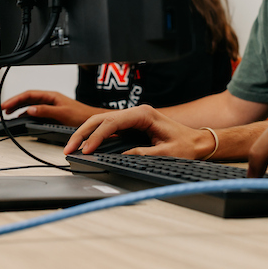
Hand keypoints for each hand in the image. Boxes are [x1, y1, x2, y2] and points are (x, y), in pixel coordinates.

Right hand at [0, 90, 103, 126]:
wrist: (92, 121)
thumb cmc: (81, 115)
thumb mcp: (62, 113)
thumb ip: (46, 111)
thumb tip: (30, 109)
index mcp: (51, 96)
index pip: (29, 95)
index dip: (15, 100)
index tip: (5, 105)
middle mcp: (49, 99)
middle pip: (27, 98)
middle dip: (13, 102)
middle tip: (0, 109)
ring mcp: (50, 105)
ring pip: (30, 104)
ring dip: (18, 107)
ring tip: (7, 112)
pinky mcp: (51, 113)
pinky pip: (35, 111)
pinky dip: (25, 113)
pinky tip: (20, 117)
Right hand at [65, 104, 215, 158]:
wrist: (198, 142)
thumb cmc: (186, 145)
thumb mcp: (166, 153)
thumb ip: (144, 153)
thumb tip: (123, 155)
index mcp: (144, 114)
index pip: (113, 122)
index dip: (97, 136)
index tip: (87, 149)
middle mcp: (137, 112)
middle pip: (103, 118)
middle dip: (83, 133)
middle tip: (70, 148)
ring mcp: (134, 117)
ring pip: (103, 121)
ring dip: (86, 133)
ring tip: (72, 148)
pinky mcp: (133, 125)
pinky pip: (109, 127)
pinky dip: (95, 135)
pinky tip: (86, 145)